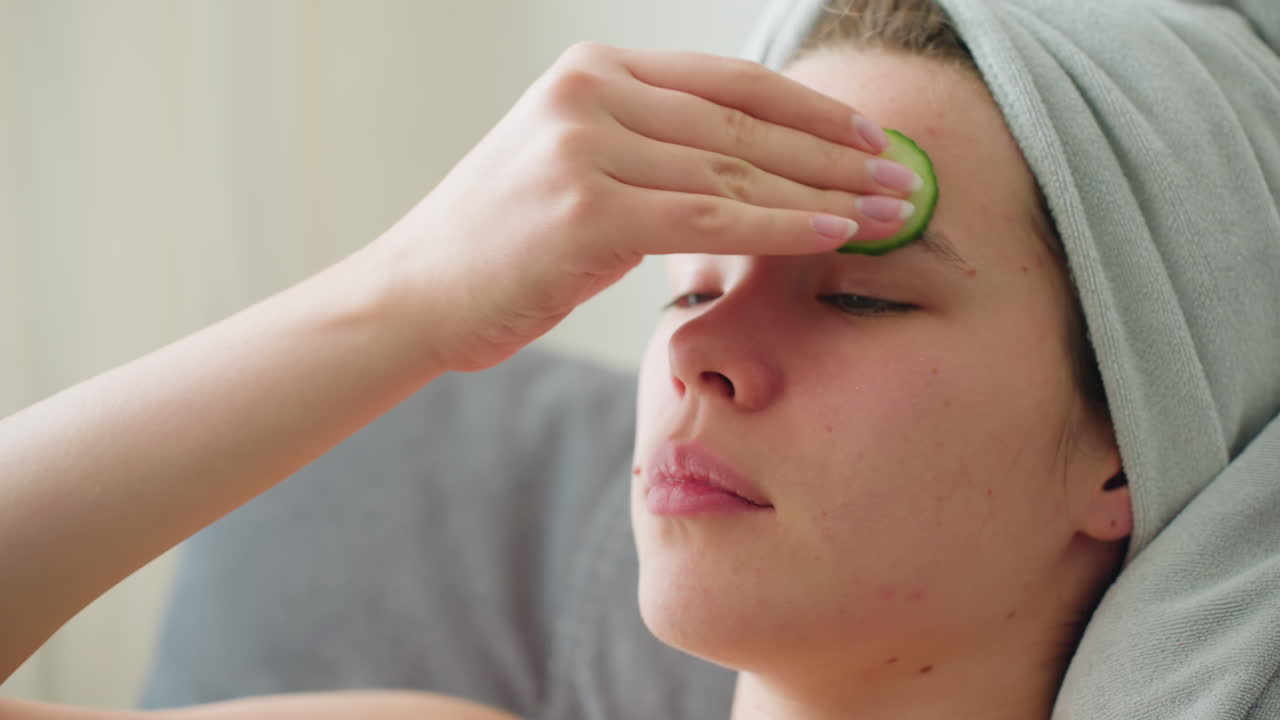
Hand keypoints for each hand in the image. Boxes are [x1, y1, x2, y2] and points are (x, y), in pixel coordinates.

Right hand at [372, 42, 912, 371]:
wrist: (415, 293)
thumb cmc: (502, 246)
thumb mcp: (578, 173)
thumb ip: (653, 154)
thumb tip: (750, 170)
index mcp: (593, 73)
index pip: (726, 83)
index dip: (808, 109)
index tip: (868, 134)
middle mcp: (590, 94)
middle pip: (742, 123)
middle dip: (834, 154)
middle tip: (900, 176)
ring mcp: (585, 146)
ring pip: (735, 168)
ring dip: (824, 191)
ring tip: (888, 211)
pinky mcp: (586, 208)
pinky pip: (708, 215)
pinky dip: (780, 224)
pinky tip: (834, 232)